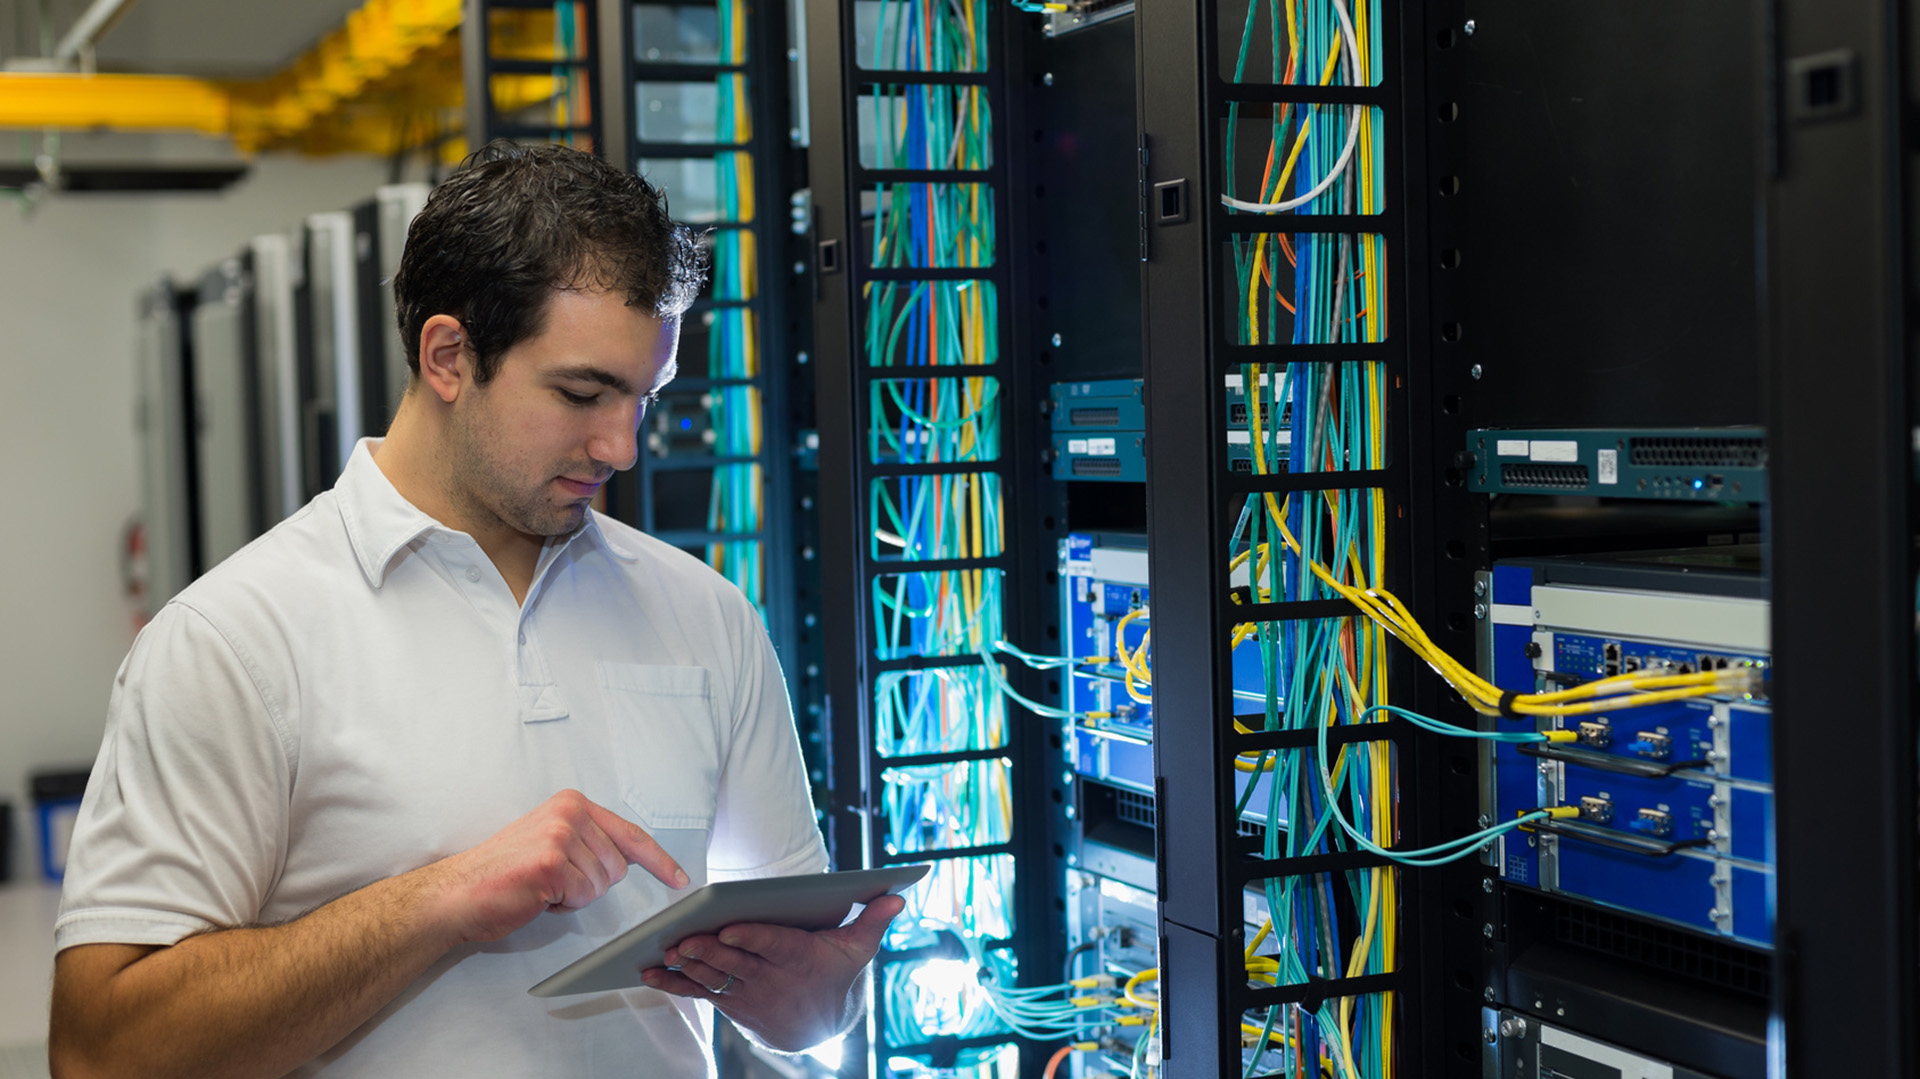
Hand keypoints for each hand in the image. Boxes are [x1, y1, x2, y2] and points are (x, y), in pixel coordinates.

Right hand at [427, 789, 688, 942]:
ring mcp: (560, 835)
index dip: (659, 860)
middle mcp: (569, 812)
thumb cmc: (503, 874)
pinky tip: (535, 894)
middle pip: (618, 867)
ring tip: (540, 886)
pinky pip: (581, 897)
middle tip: (552, 881)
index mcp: (572, 803)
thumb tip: (629, 859)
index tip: (679, 878)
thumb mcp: (552, 841)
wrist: (458, 892)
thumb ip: (589, 841)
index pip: (630, 834)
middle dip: (590, 885)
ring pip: (601, 885)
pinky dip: (561, 906)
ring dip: (574, 897)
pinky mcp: (551, 862)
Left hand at [642, 893, 906, 1051]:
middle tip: (683, 939)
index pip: (773, 946)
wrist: (817, 1027)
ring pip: (713, 978)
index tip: (730, 928)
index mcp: (799, 958)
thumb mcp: (857, 949)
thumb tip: (899, 895)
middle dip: (709, 952)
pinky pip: (697, 992)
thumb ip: (873, 920)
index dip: (751, 938)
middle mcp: (770, 978)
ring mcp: (746, 992)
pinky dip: (672, 983)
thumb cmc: (834, 974)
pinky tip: (649, 972)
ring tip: (664, 952)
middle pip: (736, 963)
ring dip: (687, 966)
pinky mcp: (729, 1002)